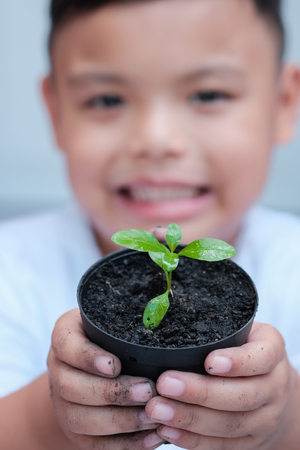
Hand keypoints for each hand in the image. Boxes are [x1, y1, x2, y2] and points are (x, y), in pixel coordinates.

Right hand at [47, 309, 164, 449]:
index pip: (67, 345)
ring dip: (120, 421)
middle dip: (112, 392)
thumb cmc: (108, 335)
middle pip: (71, 387)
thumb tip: (162, 316)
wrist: (86, 367)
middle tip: (148, 391)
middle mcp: (57, 369)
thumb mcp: (112, 319)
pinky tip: (150, 439)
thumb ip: (128, 318)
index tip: (115, 365)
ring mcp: (62, 402)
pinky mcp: (75, 430)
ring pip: (81, 419)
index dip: (87, 357)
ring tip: (153, 417)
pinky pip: (93, 444)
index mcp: (64, 336)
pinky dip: (123, 445)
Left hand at [144, 322, 299, 448]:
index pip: (260, 358)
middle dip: (200, 392)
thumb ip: (217, 330)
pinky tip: (167, 430)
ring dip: (189, 418)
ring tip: (157, 409)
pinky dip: (192, 440)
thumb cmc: (246, 350)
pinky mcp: (251, 442)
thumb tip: (167, 322)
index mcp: (272, 352)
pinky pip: (222, 445)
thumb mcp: (242, 331)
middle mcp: (274, 387)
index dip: (237, 362)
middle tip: (165, 384)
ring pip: (230, 425)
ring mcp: (265, 419)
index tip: (209, 361)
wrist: (274, 389)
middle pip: (242, 396)